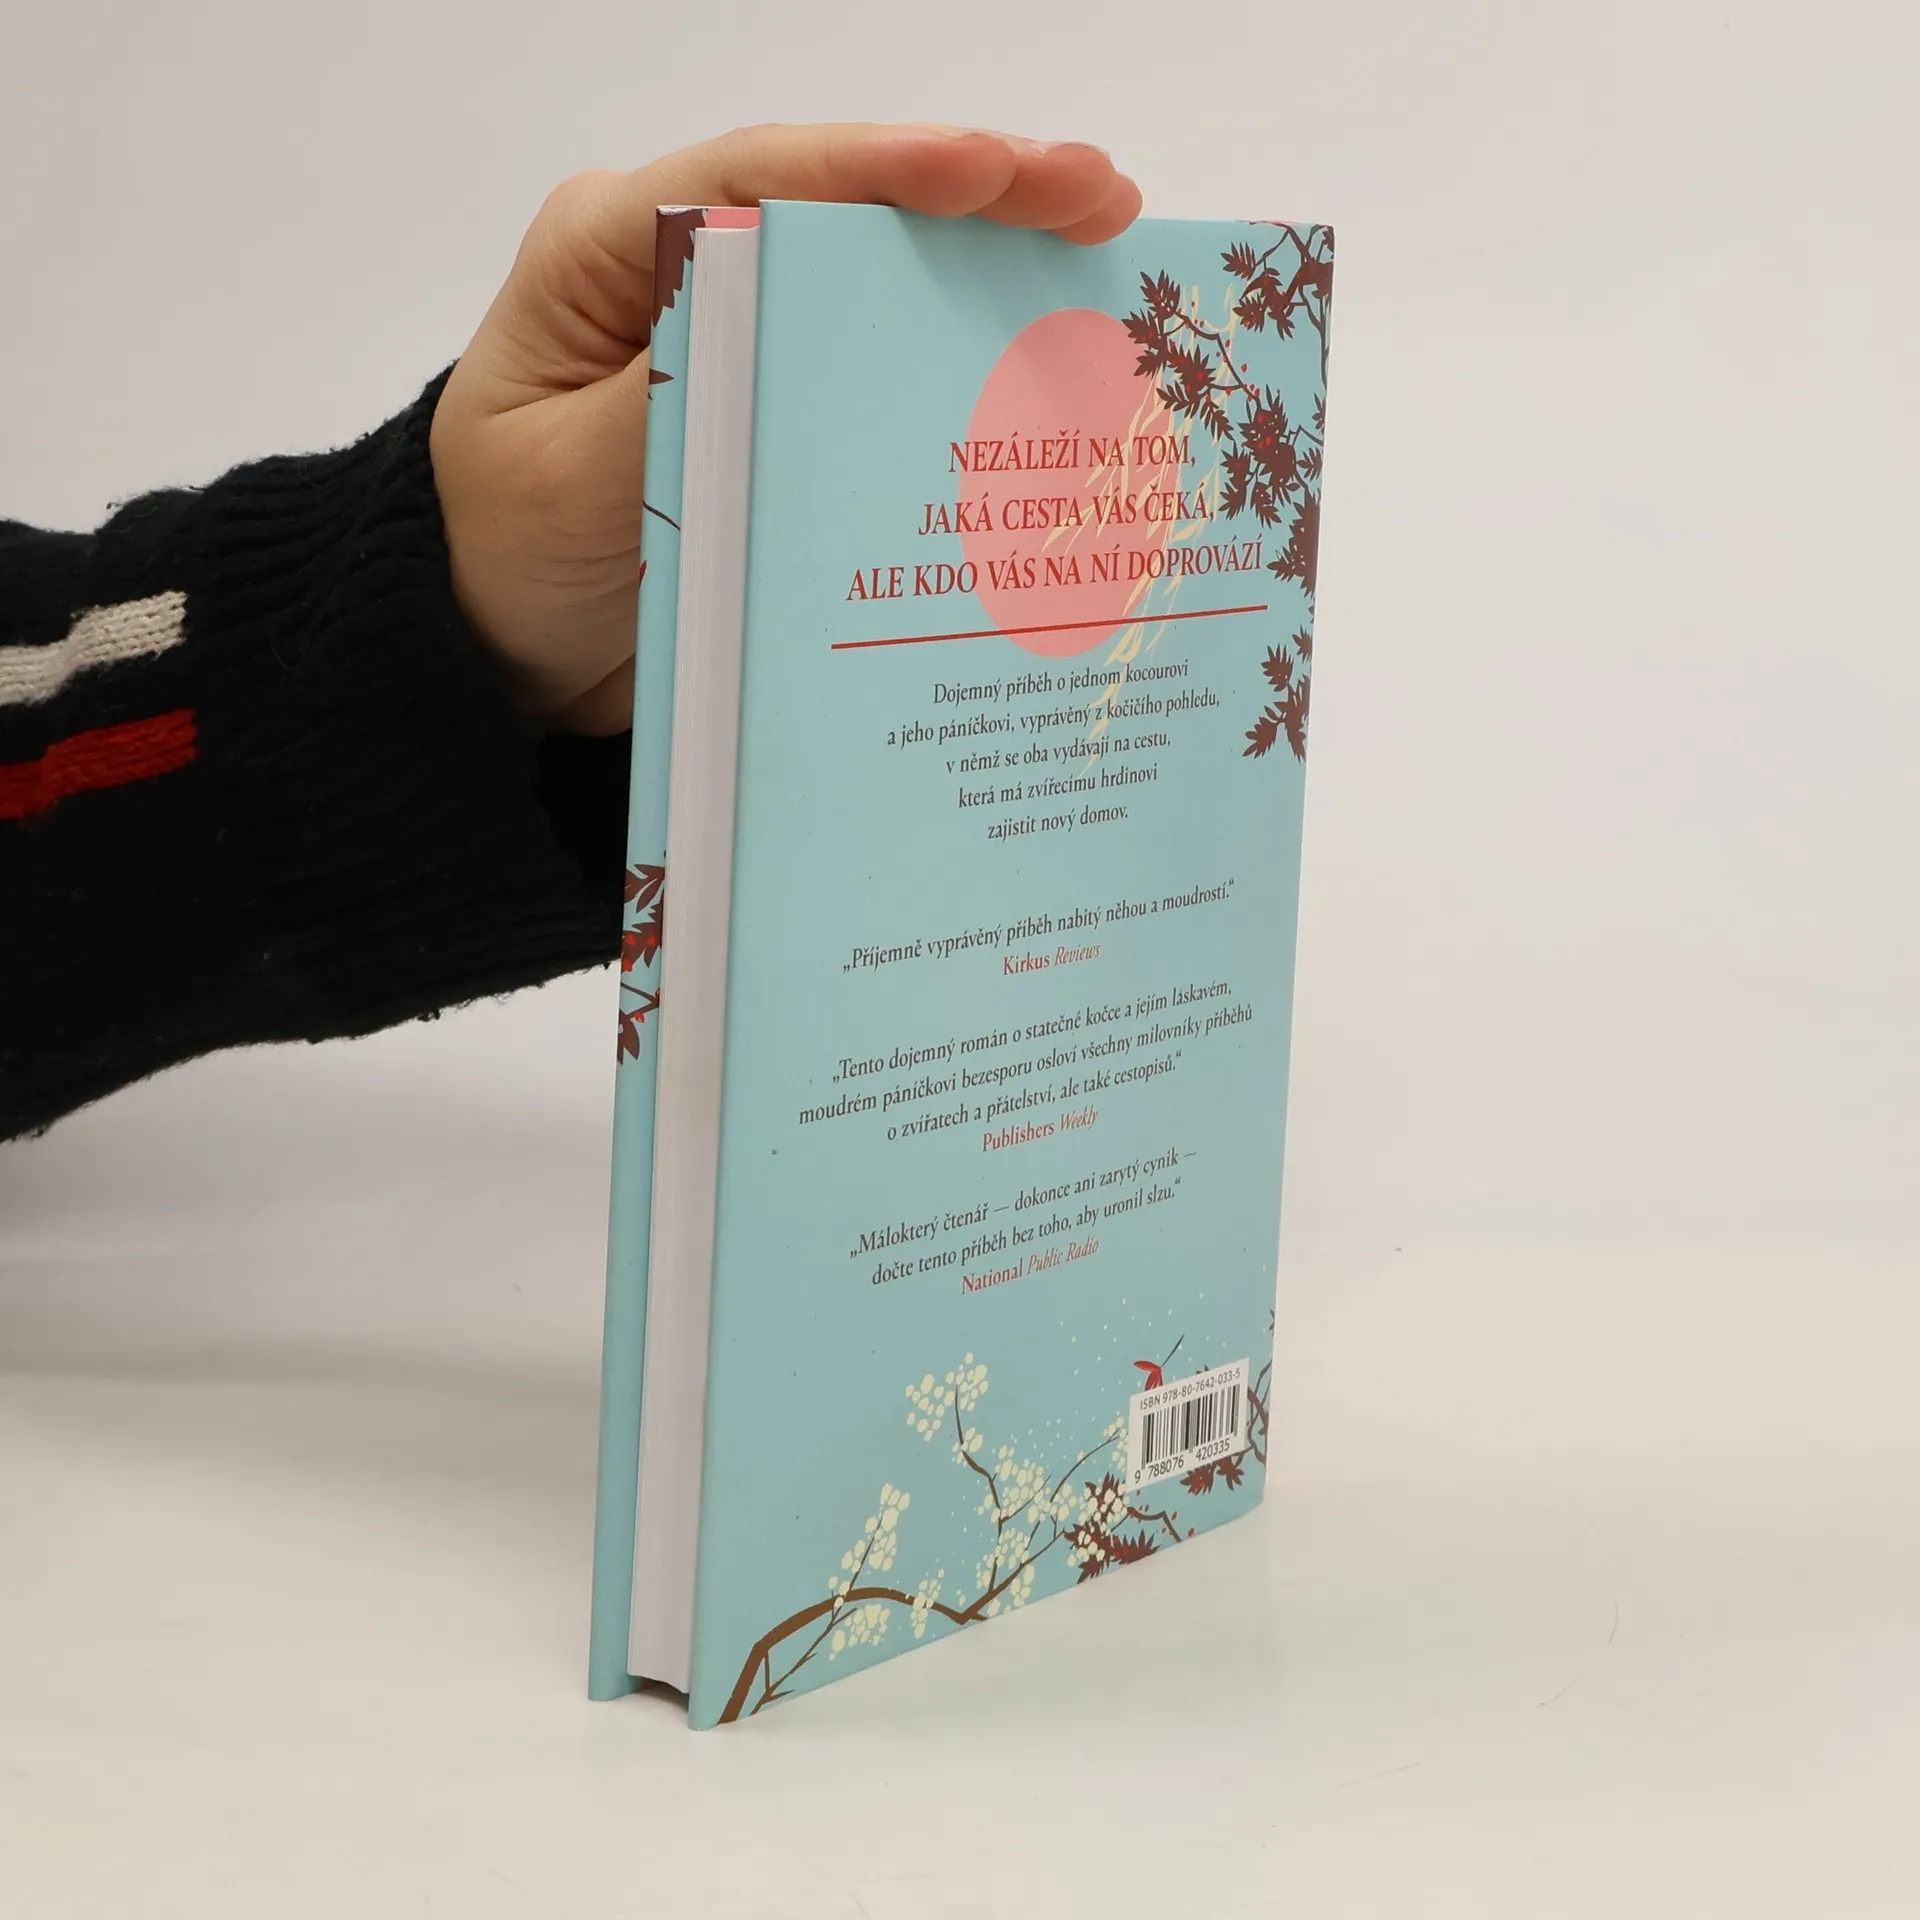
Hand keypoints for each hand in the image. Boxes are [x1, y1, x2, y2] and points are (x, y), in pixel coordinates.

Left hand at [430, 124, 1141, 735]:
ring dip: (989, 264)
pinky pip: (871, 366)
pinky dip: (956, 353)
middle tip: (1101, 195)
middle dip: (978, 195)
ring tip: (1104, 248)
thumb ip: (672, 394)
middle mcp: (683, 270)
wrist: (499, 650)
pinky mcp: (774, 409)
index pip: (760, 179)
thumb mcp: (571, 480)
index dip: (885, 168)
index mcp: (609, 250)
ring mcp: (740, 338)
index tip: (993, 172)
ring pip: (875, 280)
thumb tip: (781, 331)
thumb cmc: (506, 555)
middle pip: (843, 211)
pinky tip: (1043, 354)